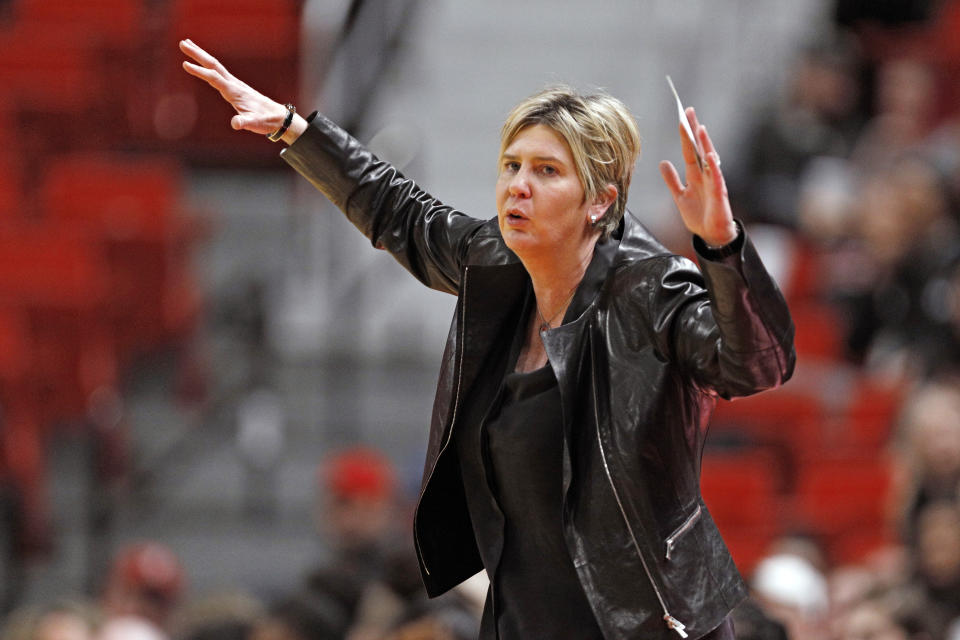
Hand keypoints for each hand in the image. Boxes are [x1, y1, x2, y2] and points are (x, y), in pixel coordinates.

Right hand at [179, 38, 305, 141]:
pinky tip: (203, 62)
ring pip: (215, 66)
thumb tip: (235, 124)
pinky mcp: (234, 86)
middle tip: (182, 43)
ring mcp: (234, 84)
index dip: (200, 72)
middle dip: (197, 54)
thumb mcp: (255, 124)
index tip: (185, 64)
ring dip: (201, 55)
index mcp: (235, 91)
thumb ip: (244, 122)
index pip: (214, 78)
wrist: (277, 116)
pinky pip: (218, 72)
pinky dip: (208, 64)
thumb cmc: (265, 120)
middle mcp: (234, 84)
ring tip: (187, 44)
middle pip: (213, 65)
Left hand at [658, 107, 736, 246]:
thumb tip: (663, 162)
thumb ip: (672, 180)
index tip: (681, 117)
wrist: (711, 234)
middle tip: (689, 111)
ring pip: (709, 159)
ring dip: (705, 144)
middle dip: (694, 131)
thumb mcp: (680, 196)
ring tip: (699, 128)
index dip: (685, 135)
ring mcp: (713, 183)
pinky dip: (713, 167)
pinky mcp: (719, 194)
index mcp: (695, 175)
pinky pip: (716, 178)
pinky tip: (709, 156)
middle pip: (699, 148)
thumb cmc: (699, 215)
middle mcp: (705, 175)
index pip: (690, 150)